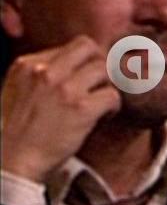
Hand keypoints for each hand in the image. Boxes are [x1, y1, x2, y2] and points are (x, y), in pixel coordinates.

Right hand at [0, 37, 120, 184]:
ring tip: (102, 102)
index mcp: (28, 64)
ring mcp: (64, 88)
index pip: (68, 47)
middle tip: (100, 84)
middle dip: (99, 64)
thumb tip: (68, 69)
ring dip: (107, 86)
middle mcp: (46, 71)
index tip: (86, 79)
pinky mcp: (81, 108)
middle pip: (89, 47)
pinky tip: (105, 116)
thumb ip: (39, 76)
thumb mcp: (16, 89)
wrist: (14, 156)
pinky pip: (112, 95)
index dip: (82, 63)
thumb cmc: (17, 129)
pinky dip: (114, 106)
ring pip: (103, 69)